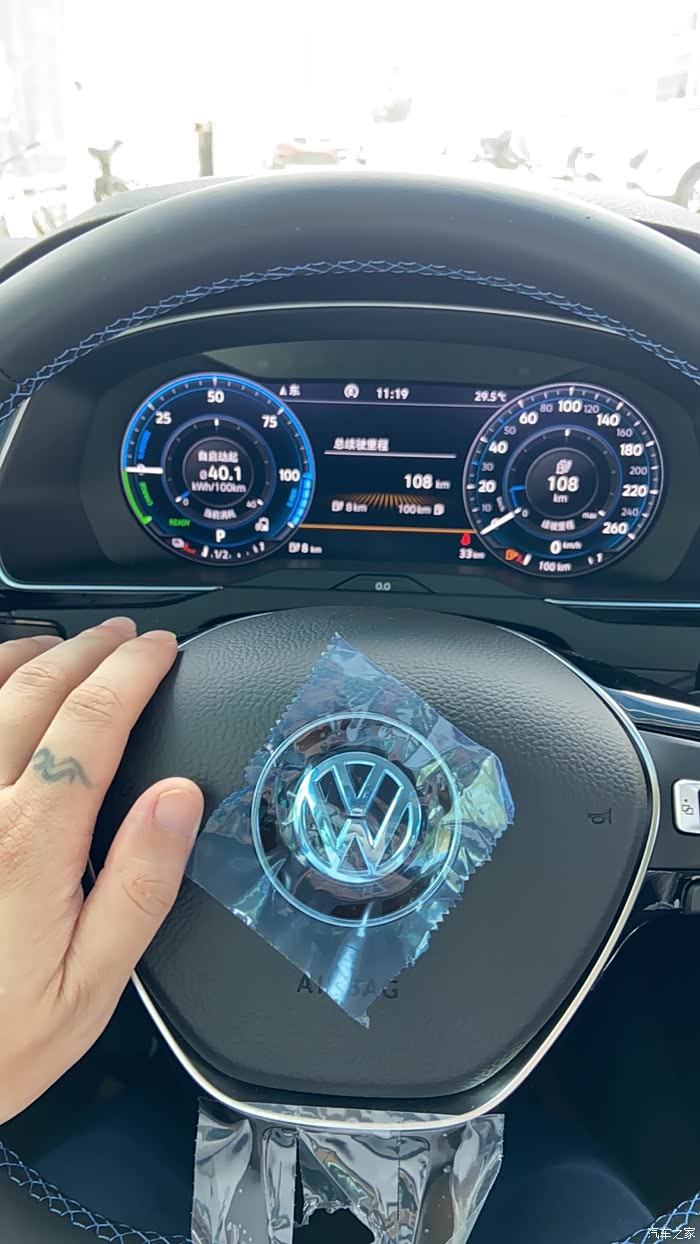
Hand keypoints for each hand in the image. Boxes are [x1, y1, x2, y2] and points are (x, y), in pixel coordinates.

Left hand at [0, 618, 202, 1123]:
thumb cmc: (1, 1036)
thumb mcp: (94, 983)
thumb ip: (142, 884)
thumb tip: (179, 797)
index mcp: (29, 844)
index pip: (91, 721)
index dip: (132, 672)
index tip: (160, 651)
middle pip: (33, 691)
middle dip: (88, 650)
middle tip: (124, 636)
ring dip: (25, 656)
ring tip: (63, 643)